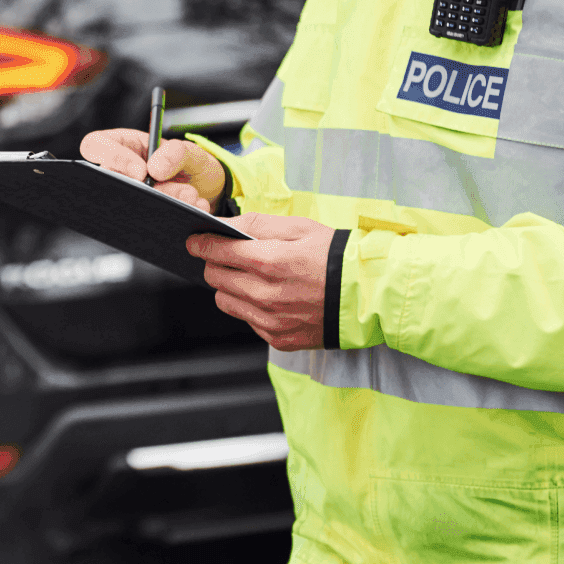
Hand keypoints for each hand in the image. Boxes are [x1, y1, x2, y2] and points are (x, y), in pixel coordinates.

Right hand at [79, 128, 226, 212]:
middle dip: (145, 191)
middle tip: (177, 191)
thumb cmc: (189, 165)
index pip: (94, 145)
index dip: (112, 157)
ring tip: (191, 197)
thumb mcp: (191, 152)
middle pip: (109, 183)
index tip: (142, 172)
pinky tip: (190, 210)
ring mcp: (126, 195)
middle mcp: (119, 172)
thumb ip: (178, 152)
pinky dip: (170, 217)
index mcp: (124, 145)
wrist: (205, 192)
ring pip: (129, 204)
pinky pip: (141, 223)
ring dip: (166, 203)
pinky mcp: (136, 216)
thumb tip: (155, 169)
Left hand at [186, 214, 335, 350]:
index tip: (194, 242)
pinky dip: (251, 307)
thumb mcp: (299, 228)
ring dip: (230, 287)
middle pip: (216, 278)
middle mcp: (267, 295)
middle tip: (227, 256)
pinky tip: (270, 296)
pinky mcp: (279, 338)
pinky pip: (248, 321)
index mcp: (271, 263)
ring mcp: (272, 321)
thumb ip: (256, 225)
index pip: (218, 252)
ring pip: (226, 302)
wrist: (369, 295)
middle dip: (216, 263)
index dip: (201, 244)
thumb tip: (223, 225)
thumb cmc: (336, 257)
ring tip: (250, 276)